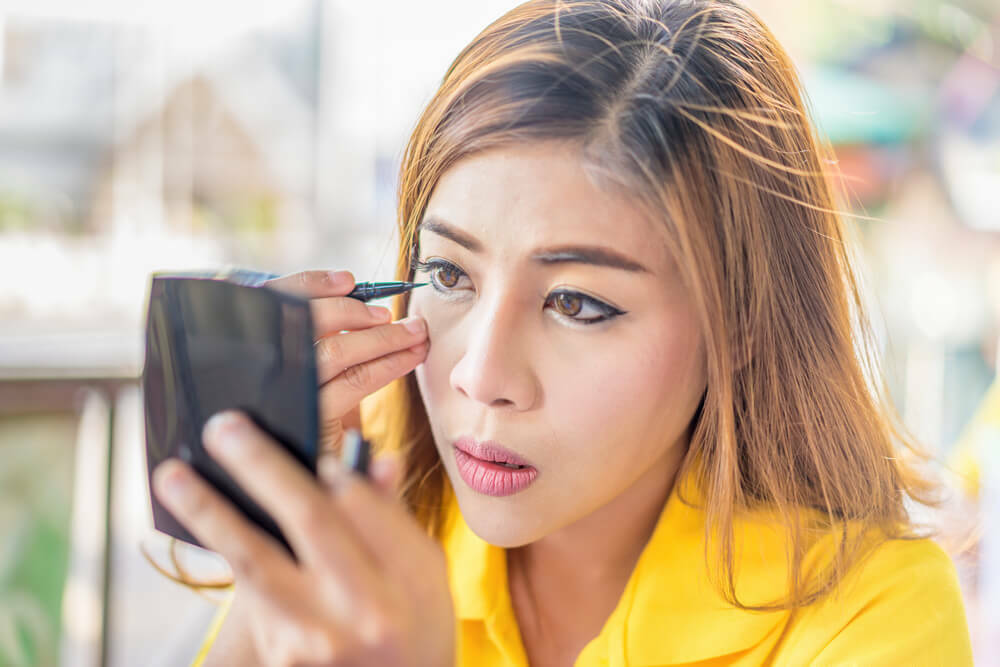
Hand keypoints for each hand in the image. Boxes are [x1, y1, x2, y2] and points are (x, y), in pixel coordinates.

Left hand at [153, 412, 454, 665]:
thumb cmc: (415, 629)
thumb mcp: (425, 575)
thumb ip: (393, 517)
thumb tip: (373, 458)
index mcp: (406, 583)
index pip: (361, 507)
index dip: (331, 469)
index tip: (312, 447)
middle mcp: (361, 612)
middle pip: (308, 520)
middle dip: (261, 466)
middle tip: (225, 428)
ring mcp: (314, 638)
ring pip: (253, 561)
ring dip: (207, 512)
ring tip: (173, 475)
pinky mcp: (278, 654)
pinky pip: (249, 592)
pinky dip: (228, 549)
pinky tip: (203, 519)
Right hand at [261, 269, 427, 460]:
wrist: (309, 482)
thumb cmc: (316, 421)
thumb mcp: (315, 377)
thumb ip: (323, 335)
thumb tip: (350, 288)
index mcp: (259, 351)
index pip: (274, 303)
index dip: (310, 285)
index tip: (348, 280)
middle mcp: (266, 371)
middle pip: (305, 321)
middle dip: (352, 309)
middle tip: (388, 312)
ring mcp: (288, 395)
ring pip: (334, 350)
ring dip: (380, 336)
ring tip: (413, 332)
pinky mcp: (312, 419)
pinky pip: (354, 381)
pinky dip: (387, 364)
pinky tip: (409, 357)